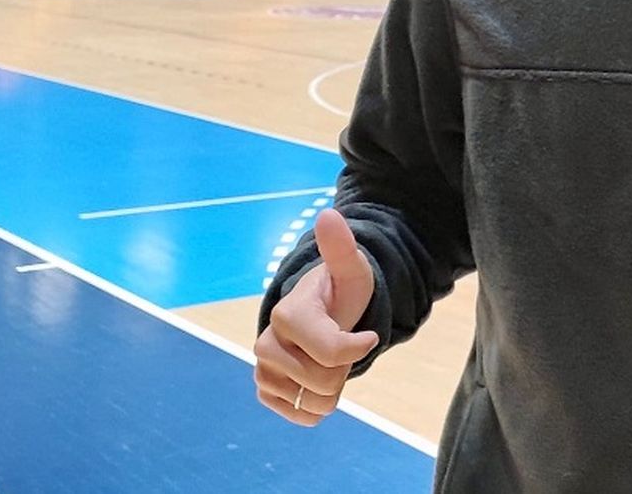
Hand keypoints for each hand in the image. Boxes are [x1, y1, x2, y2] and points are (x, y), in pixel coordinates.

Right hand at [253, 208, 378, 425]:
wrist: (319, 315)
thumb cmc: (339, 293)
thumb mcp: (350, 270)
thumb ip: (341, 247)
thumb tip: (328, 214)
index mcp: (288, 314)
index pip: (332, 353)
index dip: (358, 348)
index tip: (368, 336)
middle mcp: (267, 344)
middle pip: (326, 381)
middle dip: (345, 369)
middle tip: (341, 345)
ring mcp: (263, 370)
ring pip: (315, 403)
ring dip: (334, 389)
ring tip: (329, 361)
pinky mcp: (265, 391)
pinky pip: (302, 416)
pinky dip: (318, 406)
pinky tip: (317, 380)